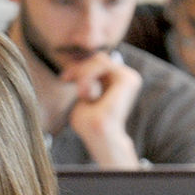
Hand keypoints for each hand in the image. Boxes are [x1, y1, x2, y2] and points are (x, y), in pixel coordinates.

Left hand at [59, 52, 142, 166]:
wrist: (99, 136)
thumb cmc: (89, 123)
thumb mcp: (83, 95)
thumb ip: (84, 79)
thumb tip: (79, 63)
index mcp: (117, 82)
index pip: (98, 62)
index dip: (78, 67)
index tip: (64, 78)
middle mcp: (126, 78)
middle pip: (98, 58)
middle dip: (78, 68)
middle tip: (65, 79)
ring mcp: (130, 77)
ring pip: (99, 59)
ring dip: (83, 74)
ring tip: (81, 94)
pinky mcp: (127, 79)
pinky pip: (102, 63)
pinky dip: (88, 75)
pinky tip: (86, 93)